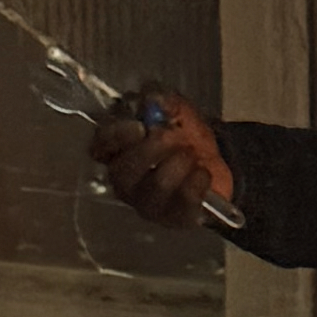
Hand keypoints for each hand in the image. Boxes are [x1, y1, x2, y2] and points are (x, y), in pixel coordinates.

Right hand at [102, 92, 235, 227]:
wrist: (216, 163)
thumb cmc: (185, 136)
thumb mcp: (174, 109)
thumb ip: (160, 98)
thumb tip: (152, 97)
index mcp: (116, 151)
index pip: (100, 146)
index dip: (116, 136)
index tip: (140, 126)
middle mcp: (125, 181)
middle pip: (125, 171)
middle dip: (154, 149)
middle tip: (175, 137)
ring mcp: (147, 204)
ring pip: (157, 185)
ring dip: (180, 163)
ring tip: (192, 156)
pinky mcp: (173, 219)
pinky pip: (184, 201)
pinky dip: (198, 181)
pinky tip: (202, 172)